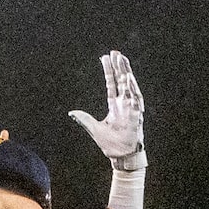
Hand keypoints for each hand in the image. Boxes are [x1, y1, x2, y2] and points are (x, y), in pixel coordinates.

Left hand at [68, 50, 145, 171]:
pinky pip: (135, 99)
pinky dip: (132, 88)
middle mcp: (124, 104)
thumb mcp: (93, 129)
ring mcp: (131, 108)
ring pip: (129, 85)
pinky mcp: (136, 115)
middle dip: (118, 66)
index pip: (112, 84)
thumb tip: (72, 112)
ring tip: (122, 58)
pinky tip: (128, 77)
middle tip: (115, 52)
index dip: (108, 71)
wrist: (121, 156)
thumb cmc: (110, 144)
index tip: (105, 58)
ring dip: (126, 72)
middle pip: (121, 80)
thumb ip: (84, 119)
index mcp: (115, 106)